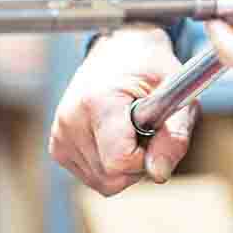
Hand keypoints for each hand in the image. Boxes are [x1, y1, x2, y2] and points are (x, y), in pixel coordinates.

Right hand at [48, 24, 198, 195]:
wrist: (120, 49)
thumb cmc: (150, 68)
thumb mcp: (175, 93)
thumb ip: (174, 135)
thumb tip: (158, 173)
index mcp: (97, 101)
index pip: (119, 162)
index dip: (146, 157)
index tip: (154, 132)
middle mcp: (70, 119)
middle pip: (111, 178)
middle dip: (137, 163)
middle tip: (145, 128)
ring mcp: (60, 134)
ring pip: (102, 183)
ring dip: (124, 165)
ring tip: (130, 129)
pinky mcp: (57, 146)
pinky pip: (93, 177)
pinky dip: (110, 164)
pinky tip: (115, 136)